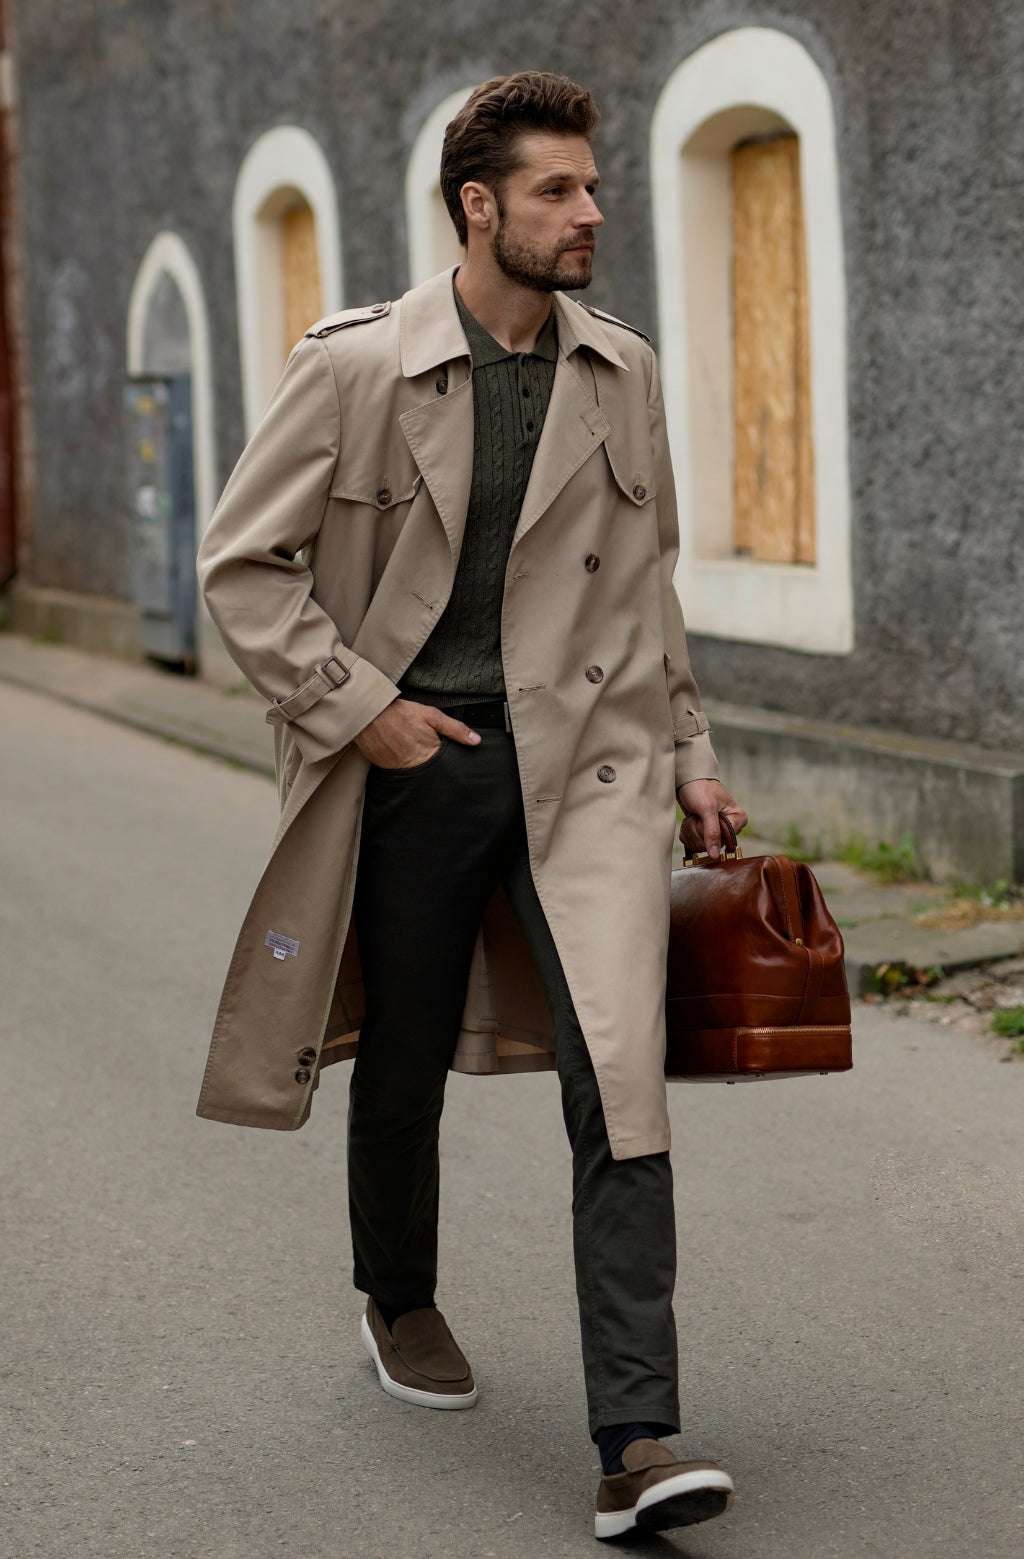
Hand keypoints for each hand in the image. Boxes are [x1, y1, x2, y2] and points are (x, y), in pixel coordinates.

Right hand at [354, 698, 481, 768]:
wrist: (367, 714)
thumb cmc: (399, 712)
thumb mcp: (430, 715)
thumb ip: (454, 729)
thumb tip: (476, 741)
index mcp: (428, 753)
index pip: (443, 764)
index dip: (442, 757)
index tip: (437, 749)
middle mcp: (413, 765)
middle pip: (427, 769)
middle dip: (427, 760)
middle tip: (418, 744)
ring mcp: (397, 767)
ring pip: (411, 770)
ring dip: (411, 761)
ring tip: (405, 744)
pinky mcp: (382, 767)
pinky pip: (395, 768)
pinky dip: (397, 760)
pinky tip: (395, 747)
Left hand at [677, 779, 747, 859]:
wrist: (686, 780)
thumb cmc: (700, 788)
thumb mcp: (707, 809)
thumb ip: (712, 833)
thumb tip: (715, 855)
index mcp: (738, 819)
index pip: (724, 841)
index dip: (709, 833)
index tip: (704, 819)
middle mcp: (730, 826)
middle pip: (711, 846)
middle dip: (698, 831)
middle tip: (697, 816)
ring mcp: (716, 830)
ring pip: (700, 846)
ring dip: (691, 830)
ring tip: (693, 816)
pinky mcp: (704, 831)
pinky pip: (693, 842)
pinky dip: (687, 831)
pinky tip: (690, 820)